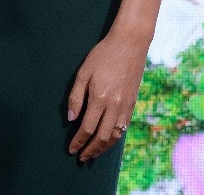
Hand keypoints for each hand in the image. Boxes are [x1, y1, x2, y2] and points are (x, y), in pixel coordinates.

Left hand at [66, 30, 145, 161]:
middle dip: (91, 150)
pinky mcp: (132, 104)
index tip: (71, 149)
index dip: (78, 141)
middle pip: (102, 137)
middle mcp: (114, 106)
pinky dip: (115, 138)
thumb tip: (71, 119)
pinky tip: (108, 140)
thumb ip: (76, 96)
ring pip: (115, 136)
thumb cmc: (103, 55)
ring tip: (94, 154)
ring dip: (104, 148)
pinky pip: (124, 127)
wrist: (130, 44)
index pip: (87, 128)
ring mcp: (125, 106)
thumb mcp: (84, 72)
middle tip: (81, 157)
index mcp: (100, 98)